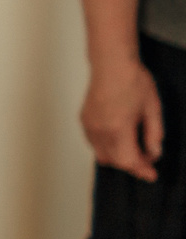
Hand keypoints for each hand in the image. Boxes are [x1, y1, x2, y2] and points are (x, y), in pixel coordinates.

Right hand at [82, 59, 163, 180]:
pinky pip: (94, 143)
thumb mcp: (153, 108)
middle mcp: (100, 130)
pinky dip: (107, 147)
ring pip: (102, 155)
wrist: (111, 64)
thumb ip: (154, 134)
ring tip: (134, 149)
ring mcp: (89, 125)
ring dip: (118, 157)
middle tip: (147, 161)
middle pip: (114, 161)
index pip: (128, 160)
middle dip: (132, 164)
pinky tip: (120, 139)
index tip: (151, 175)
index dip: (141, 170)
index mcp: (118, 128)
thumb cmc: (132, 81)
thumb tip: (154, 153)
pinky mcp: (84, 120)